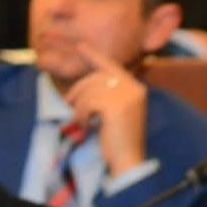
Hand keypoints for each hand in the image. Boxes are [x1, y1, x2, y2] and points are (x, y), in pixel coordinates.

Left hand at [64, 45, 148, 178]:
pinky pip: (87, 102)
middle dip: (78, 90)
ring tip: (83, 121)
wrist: (129, 160)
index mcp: (136, 88)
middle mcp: (134, 88)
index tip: (81, 46)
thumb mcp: (117, 111)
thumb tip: (87, 82)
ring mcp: (126, 96)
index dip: (94, 56)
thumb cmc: (120, 139)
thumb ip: (109, 94)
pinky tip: (87, 126)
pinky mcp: (115, 106)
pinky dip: (81, 114)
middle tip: (69, 104)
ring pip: (89, 90)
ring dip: (79, 107)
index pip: (112, 66)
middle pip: (96, 77)